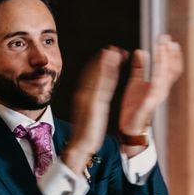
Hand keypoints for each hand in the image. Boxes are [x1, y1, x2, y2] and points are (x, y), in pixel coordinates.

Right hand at [63, 47, 125, 171]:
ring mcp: (87, 99)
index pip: (90, 77)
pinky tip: (113, 67)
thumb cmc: (85, 132)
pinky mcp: (93, 106)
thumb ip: (91, 102)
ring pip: (97, 77)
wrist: (78, 146)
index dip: (99, 64)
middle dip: (102, 59)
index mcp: (83, 96)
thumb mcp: (88, 113)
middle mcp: (83, 95)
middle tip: (112, 48)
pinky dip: (106, 75)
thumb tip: (93, 95)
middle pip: (93, 73)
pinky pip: (101, 87)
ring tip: (114, 51)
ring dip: (105, 63)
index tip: (107, 54)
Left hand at [118, 34, 182, 136]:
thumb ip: (139, 68)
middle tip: (166, 38)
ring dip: (164, 59)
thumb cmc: (133, 107)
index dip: (170, 53)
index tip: (166, 39)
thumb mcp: (135, 83)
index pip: (169, 67)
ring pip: (165, 74)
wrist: (129, 127)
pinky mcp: (150, 102)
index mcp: (158, 85)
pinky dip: (157, 72)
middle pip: (171, 69)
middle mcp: (161, 90)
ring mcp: (157, 96)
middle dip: (169, 53)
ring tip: (162, 46)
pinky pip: (156, 85)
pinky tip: (155, 62)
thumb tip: (141, 51)